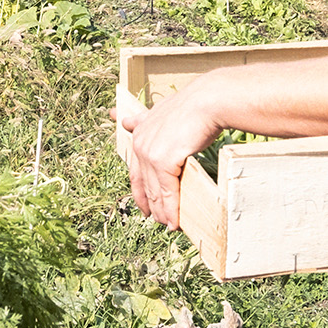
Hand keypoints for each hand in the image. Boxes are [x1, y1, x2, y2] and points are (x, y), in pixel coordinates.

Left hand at [122, 76, 223, 229]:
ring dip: (162, 212)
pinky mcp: (164, 163)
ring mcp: (150, 155)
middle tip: (157, 220)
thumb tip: (121, 121)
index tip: (143, 207)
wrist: (206, 102)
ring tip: (169, 226)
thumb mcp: (159, 112)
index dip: (139, 192)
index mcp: (139, 134)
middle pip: (144, 185)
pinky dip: (172, 210)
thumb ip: (142, 121)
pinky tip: (175, 222)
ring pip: (155, 192)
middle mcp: (140, 146)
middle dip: (150, 205)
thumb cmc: (190, 105)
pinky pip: (168, 193)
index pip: (135, 172)